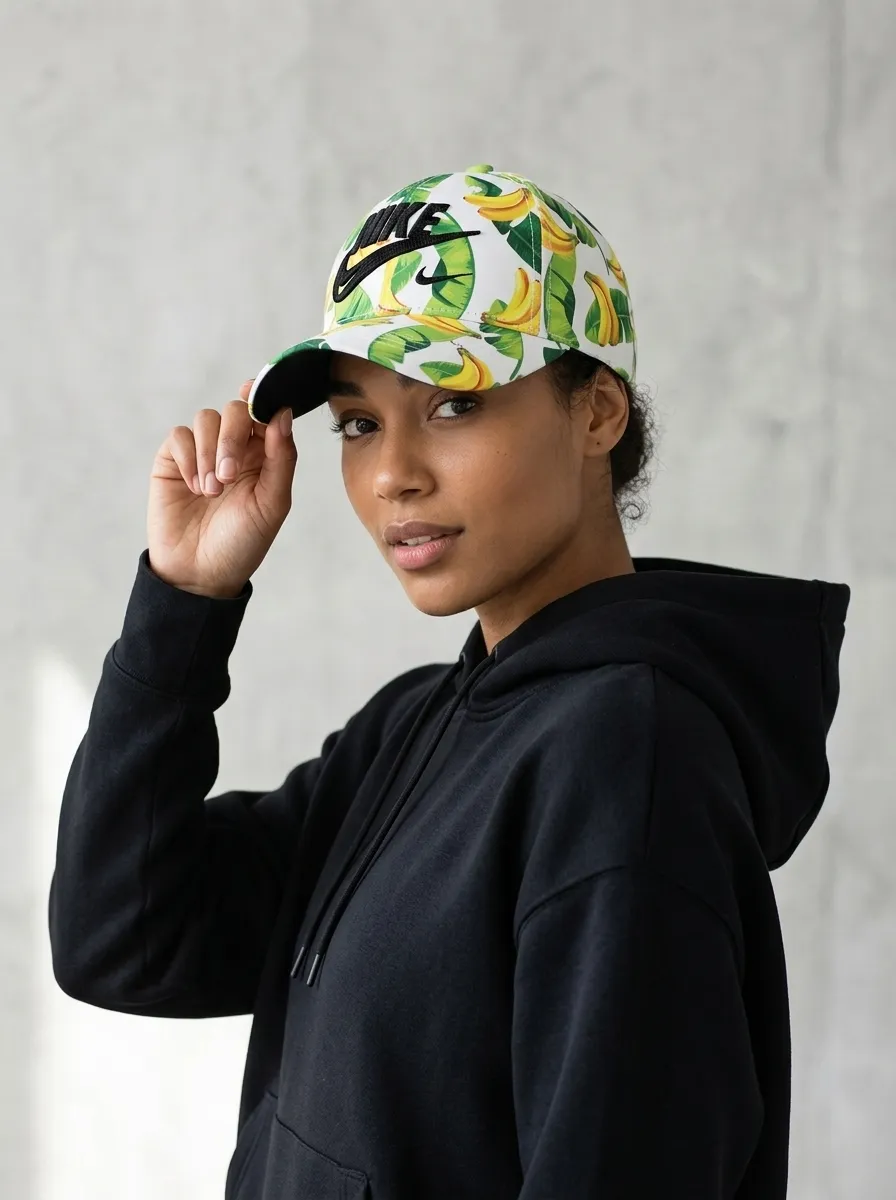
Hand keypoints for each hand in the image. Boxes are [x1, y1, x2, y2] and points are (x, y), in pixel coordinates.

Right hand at [147, 381, 296, 596]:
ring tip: (212, 491)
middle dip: (232, 438)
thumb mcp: (272, 503)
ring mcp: (202, 452)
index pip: (265, 412)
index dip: (262, 397)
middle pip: (235, 410)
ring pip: (206, 419)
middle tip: (229, 476)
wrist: (200, 572)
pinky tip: (194, 488)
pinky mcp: (173, 461)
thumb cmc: (242, 542)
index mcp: (265, 455)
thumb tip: (283, 413)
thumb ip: (282, 458)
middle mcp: (235, 448)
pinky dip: (188, 459)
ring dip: (210, 453)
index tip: (254, 393)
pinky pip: (179, 436)